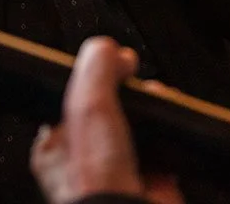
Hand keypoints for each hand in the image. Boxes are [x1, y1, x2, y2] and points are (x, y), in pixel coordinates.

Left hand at [30, 37, 184, 203]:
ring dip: (155, 107)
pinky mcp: (154, 180)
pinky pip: (165, 144)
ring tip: (159, 100)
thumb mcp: (88, 106)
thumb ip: (95, 69)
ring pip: (140, 124)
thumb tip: (110, 48)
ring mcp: (122, 171)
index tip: (111, 62)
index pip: (73, 97)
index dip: (94, 76)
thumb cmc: (97, 179)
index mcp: (57, 146)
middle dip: (132, 91)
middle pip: (112, 107)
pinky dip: (172, 131)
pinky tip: (172, 123)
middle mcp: (87, 161)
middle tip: (138, 84)